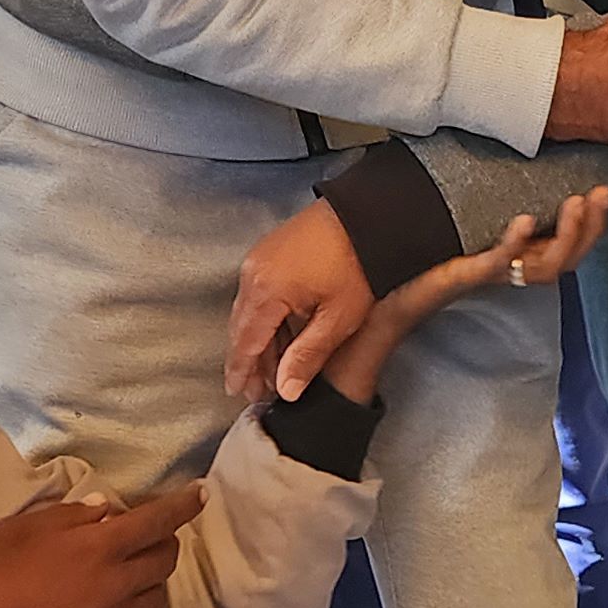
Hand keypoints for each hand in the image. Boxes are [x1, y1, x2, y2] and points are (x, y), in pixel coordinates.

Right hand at [0, 483, 208, 607]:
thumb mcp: (16, 531)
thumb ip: (66, 517)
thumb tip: (106, 510)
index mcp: (97, 547)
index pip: (156, 520)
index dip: (183, 505)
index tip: (200, 494)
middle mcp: (118, 583)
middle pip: (166, 558)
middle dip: (164, 540)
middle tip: (145, 537)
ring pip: (160, 594)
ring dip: (153, 578)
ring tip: (131, 575)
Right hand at [228, 198, 370, 406]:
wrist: (369, 215)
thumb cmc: (358, 264)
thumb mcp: (338, 319)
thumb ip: (307, 356)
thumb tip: (286, 390)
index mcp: (266, 291)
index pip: (245, 342)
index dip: (241, 371)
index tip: (238, 392)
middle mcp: (253, 273)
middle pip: (242, 327)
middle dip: (248, 360)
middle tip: (255, 389)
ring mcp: (259, 258)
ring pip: (249, 310)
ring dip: (258, 340)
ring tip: (270, 368)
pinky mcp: (270, 250)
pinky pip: (258, 292)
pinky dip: (265, 317)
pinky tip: (278, 334)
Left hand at [324, 188, 607, 405]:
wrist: (367, 306)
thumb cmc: (404, 266)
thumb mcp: (448, 224)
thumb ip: (472, 198)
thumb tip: (487, 149)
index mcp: (505, 258)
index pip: (562, 245)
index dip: (589, 225)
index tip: (605, 193)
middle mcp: (503, 271)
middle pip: (564, 259)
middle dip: (589, 228)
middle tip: (600, 197)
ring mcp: (484, 276)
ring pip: (543, 267)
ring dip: (565, 236)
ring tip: (575, 206)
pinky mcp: (459, 278)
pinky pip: (495, 265)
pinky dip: (512, 244)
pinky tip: (522, 222)